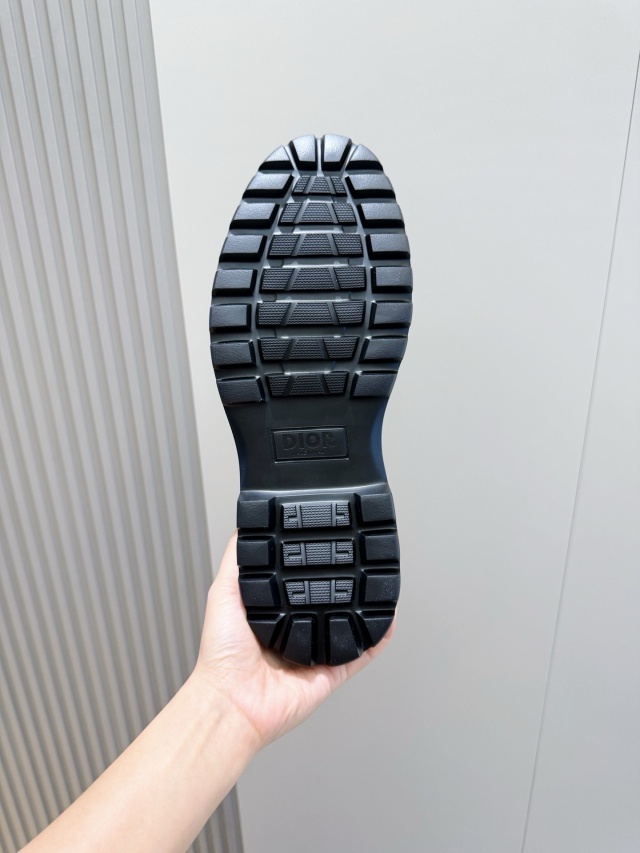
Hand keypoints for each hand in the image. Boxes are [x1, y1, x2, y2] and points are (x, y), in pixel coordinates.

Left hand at [193, 531, 394, 749]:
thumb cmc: (221, 654)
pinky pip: (360, 654)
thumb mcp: (224, 593)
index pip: (297, 582)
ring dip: (362, 608)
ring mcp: (314, 653)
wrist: (234, 702)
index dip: (310, 564)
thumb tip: (244, 525)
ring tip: (376, 584)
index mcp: (270, 613)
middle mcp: (293, 631)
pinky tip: (387, 619)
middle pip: (325, 601)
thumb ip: (236, 560)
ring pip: (346, 625)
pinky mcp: (331, 673)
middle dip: (341, 583)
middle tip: (356, 559)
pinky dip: (377, 639)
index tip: (324, 541)